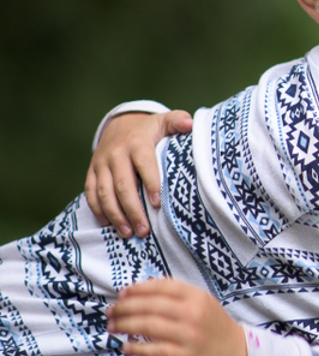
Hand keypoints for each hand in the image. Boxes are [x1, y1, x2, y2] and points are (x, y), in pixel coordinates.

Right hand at [86, 110, 192, 237]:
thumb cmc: (149, 130)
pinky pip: (91, 193)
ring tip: (128, 233)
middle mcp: (116, 154)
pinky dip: (98, 210)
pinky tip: (109, 225)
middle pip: (123, 184)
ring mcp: (101, 164)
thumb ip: (177, 121)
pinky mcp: (91, 172)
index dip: (151, 183)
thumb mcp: (164, 122)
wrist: (119, 125)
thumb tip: (190, 124)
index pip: (144, 164)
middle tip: (144, 230)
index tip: (158, 203)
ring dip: (115, 215)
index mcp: (137, 143)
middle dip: (133, 209)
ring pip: (104, 192)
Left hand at [107, 278, 246, 355]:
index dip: (137, 289)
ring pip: (148, 326)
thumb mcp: (204, 304)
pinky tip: (126, 347)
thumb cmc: (216, 329)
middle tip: (111, 312)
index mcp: (197, 297)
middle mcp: (193, 313)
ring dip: (125, 325)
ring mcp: (189, 335)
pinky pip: (155, 350)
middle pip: (150, 305)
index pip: (161, 287)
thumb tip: (145, 287)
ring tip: (112, 327)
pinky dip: (137, 348)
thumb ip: (179, 295)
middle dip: (125, 307)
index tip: (122, 293)